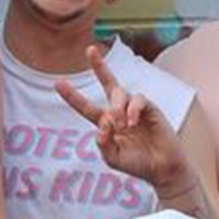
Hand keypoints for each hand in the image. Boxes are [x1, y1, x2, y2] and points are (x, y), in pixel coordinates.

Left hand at [54, 45, 197, 200]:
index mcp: (106, 123)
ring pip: (120, 92)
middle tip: (90, 49)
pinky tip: (132, 122)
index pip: (86, 107)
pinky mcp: (150, 109)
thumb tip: (102, 123)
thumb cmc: (137, 164)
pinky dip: (132, 110)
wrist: (161, 169)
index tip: (57, 83)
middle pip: (108, 83)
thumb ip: (103, 143)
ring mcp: (135, 108)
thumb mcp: (113, 158)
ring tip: (121, 125)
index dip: (72, 96)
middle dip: (99, 66)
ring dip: (116, 107)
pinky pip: (138, 100)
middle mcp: (119, 111)